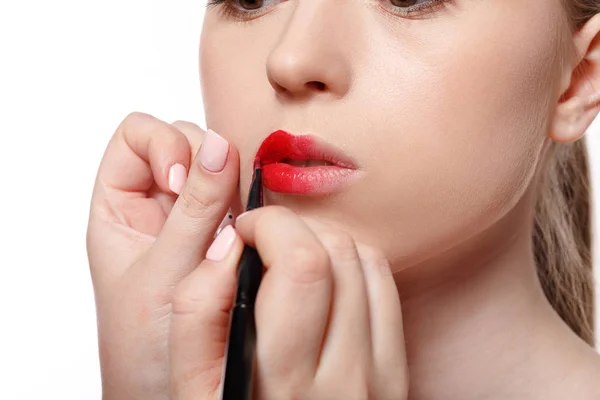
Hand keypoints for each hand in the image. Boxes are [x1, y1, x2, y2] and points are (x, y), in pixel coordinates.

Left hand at [87, 112, 238, 398]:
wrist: (171, 392)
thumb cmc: (143, 349)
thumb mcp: (163, 275)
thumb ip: (194, 211)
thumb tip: (220, 146)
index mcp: (121, 206)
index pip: (138, 135)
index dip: (165, 146)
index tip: (181, 183)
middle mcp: (159, 207)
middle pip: (187, 142)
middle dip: (209, 165)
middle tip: (221, 210)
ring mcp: (197, 220)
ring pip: (221, 169)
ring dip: (234, 189)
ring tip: (235, 230)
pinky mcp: (228, 237)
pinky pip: (243, 201)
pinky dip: (252, 209)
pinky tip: (250, 235)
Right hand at [168, 206, 407, 399]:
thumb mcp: (190, 386)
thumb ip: (197, 311)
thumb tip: (231, 244)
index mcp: (281, 383)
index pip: (302, 264)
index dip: (270, 225)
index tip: (245, 232)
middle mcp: (343, 380)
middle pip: (335, 255)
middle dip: (292, 227)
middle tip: (263, 242)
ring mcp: (378, 377)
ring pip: (362, 261)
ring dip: (320, 242)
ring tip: (289, 261)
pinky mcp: (396, 373)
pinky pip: (384, 285)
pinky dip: (351, 262)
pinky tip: (323, 279)